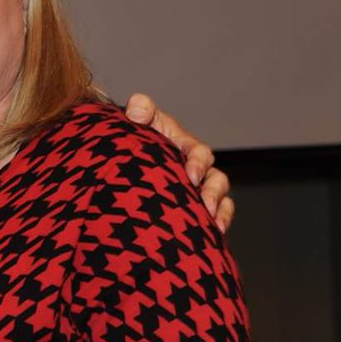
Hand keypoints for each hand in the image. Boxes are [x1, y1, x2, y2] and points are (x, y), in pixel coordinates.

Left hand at [124, 93, 233, 233]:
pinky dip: (218, 223)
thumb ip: (140, 110)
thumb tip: (138, 108)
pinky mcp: (194, 207)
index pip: (199, 152)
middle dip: (212, 192)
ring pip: (220, 198)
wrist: (120, 160)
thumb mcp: (137, 121)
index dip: (197, 163)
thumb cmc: (132, 139)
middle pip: (216, 178)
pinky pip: (216, 216)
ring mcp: (196, 188)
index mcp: (184, 146)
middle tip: (204, 205)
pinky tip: (213, 234)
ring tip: (213, 224)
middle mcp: (195, 167)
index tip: (190, 176)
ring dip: (220, 210)